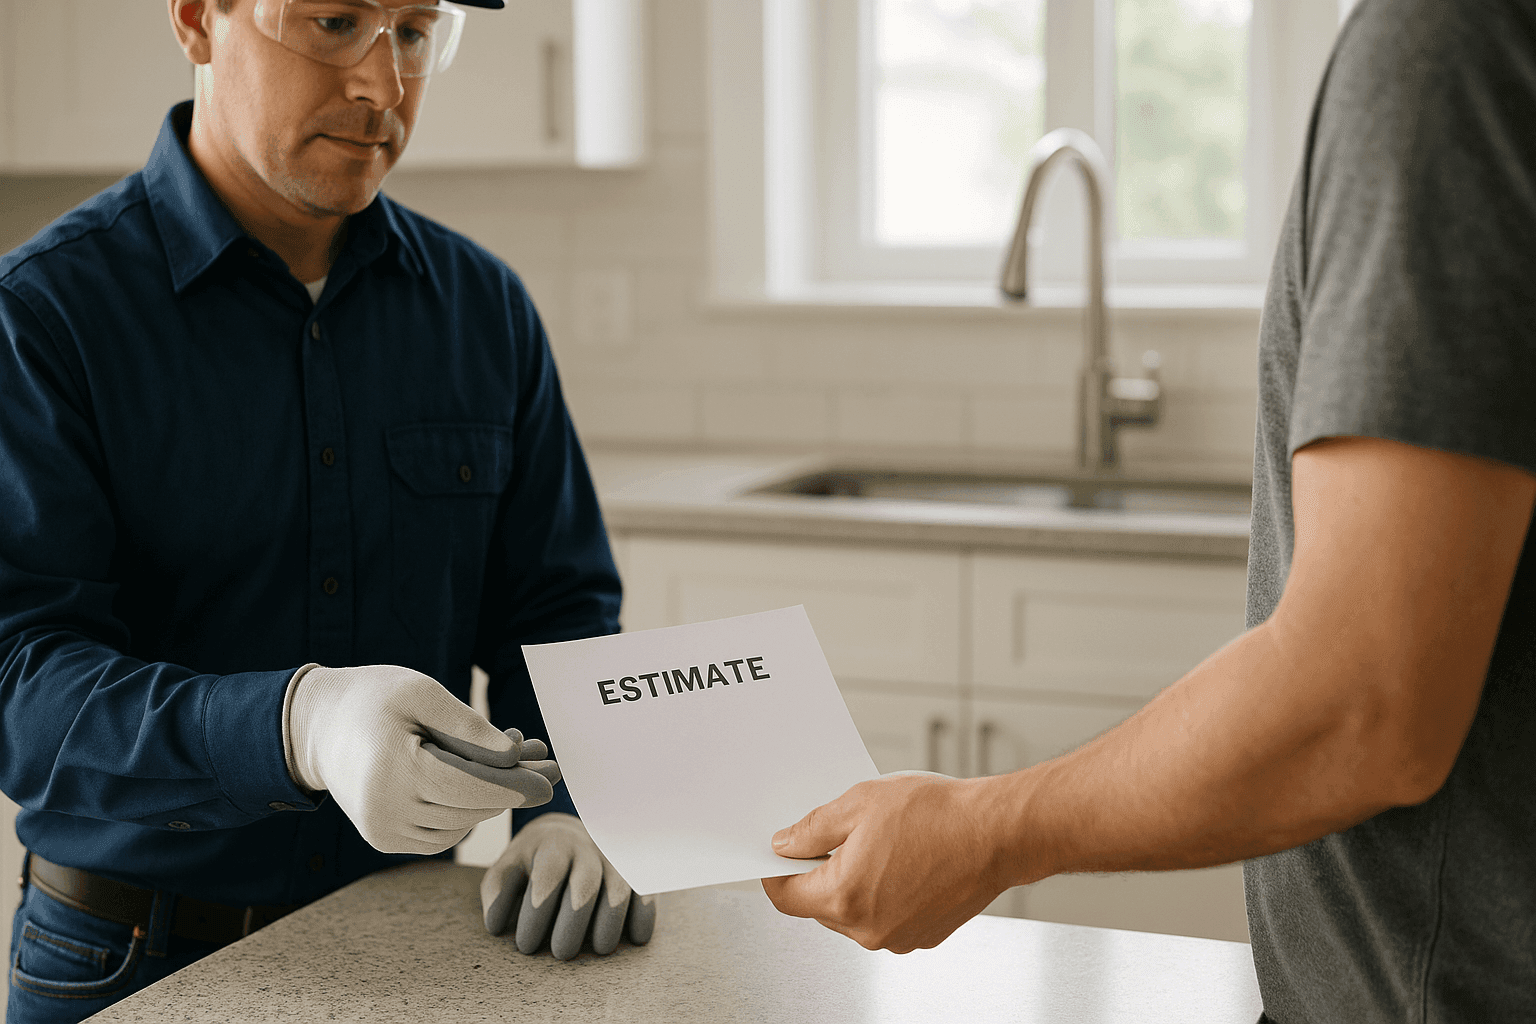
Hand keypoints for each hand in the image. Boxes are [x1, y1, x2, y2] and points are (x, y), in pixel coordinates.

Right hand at [284, 664, 560, 854]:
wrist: (319, 727)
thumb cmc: (374, 699)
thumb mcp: (423, 693)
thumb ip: (469, 726)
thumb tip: (515, 756)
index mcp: (393, 771)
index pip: (472, 786)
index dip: (518, 783)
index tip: (554, 775)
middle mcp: (385, 812)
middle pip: (472, 807)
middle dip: (513, 786)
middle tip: (548, 762)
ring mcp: (383, 832)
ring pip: (462, 824)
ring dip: (493, 798)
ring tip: (520, 762)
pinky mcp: (385, 840)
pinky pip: (444, 833)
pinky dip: (467, 810)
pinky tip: (481, 780)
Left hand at [481, 812, 655, 959]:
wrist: (567, 833)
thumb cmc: (532, 861)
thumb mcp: (509, 866)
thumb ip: (498, 888)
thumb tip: (496, 923)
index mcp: (551, 845)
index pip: (546, 880)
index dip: (536, 916)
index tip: (525, 946)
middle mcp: (586, 848)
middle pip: (585, 887)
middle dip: (573, 925)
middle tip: (562, 953)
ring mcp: (613, 858)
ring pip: (619, 889)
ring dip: (610, 922)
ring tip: (600, 949)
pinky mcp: (635, 870)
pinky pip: (647, 890)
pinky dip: (645, 913)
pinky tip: (637, 938)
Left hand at [761, 772, 1013, 952]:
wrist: (996, 832)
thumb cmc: (937, 816)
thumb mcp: (858, 804)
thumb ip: (812, 830)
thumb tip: (785, 845)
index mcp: (844, 898)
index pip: (785, 897)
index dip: (776, 872)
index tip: (778, 856)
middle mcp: (868, 929)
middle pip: (820, 906)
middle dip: (821, 872)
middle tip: (839, 836)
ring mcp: (897, 937)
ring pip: (854, 913)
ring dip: (855, 883)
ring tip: (882, 845)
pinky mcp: (922, 936)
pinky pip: (885, 917)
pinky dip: (885, 894)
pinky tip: (904, 861)